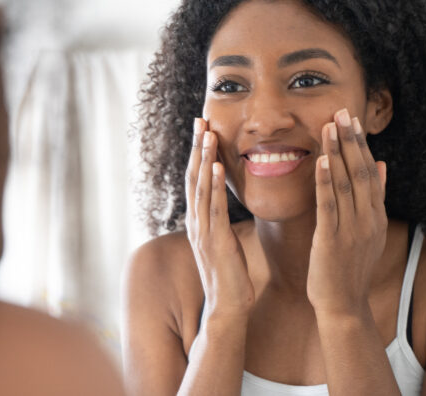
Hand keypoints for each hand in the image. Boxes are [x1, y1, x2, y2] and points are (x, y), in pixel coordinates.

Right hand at [185, 118, 254, 318]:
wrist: (227, 306)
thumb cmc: (230, 274)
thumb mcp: (224, 240)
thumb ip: (222, 219)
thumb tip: (231, 200)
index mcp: (198, 220)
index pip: (196, 179)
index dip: (198, 153)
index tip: (203, 128)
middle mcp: (195, 221)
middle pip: (193, 176)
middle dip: (196, 147)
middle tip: (200, 119)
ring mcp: (203, 230)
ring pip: (201, 186)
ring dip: (204, 158)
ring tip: (208, 133)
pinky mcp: (216, 240)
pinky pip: (215, 207)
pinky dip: (215, 185)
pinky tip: (219, 165)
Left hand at [307, 108, 387, 316]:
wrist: (343, 304)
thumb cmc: (348, 266)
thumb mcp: (367, 230)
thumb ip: (373, 198)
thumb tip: (381, 165)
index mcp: (374, 215)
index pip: (369, 172)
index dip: (360, 144)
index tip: (352, 120)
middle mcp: (366, 218)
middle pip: (360, 171)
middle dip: (350, 140)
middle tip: (342, 112)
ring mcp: (350, 229)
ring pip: (345, 183)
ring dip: (337, 152)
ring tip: (330, 126)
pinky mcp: (331, 238)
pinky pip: (328, 204)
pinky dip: (325, 181)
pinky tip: (321, 160)